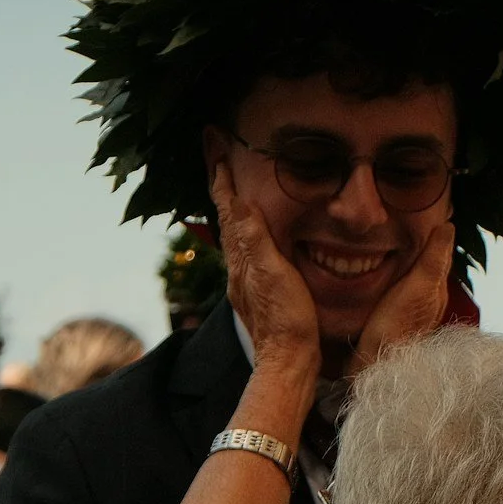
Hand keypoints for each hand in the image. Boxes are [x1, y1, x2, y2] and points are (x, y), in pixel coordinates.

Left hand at [213, 163, 318, 370]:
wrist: (288, 362)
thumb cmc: (286, 319)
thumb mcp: (274, 274)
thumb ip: (256, 238)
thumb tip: (236, 199)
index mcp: (242, 255)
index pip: (227, 205)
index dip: (221, 173)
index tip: (214, 141)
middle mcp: (238, 264)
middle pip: (226, 214)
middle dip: (222, 182)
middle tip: (216, 152)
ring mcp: (246, 278)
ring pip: (235, 230)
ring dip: (233, 203)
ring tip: (233, 182)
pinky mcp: (257, 290)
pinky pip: (247, 247)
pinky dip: (247, 227)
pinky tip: (254, 231)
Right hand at [354, 219, 455, 370]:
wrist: (377, 366)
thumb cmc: (397, 326)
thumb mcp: (418, 287)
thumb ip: (433, 259)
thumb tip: (448, 226)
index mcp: (437, 291)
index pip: (442, 256)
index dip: (438, 236)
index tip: (434, 215)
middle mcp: (430, 303)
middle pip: (431, 269)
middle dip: (426, 249)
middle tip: (418, 224)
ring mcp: (414, 314)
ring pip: (418, 281)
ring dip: (412, 264)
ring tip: (402, 245)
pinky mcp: (397, 323)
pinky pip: (403, 294)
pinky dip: (400, 280)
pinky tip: (388, 278)